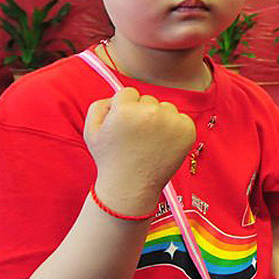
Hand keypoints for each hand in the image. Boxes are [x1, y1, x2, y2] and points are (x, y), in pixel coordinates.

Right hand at [84, 87, 195, 214]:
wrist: (131, 186)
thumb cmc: (110, 158)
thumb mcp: (92, 131)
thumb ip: (100, 105)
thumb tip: (119, 94)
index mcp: (126, 110)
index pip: (128, 92)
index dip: (123, 109)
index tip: (123, 127)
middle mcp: (151, 113)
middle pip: (148, 99)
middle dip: (142, 113)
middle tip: (136, 138)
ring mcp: (172, 122)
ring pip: (165, 107)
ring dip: (159, 119)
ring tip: (149, 142)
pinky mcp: (187, 131)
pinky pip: (181, 118)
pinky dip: (174, 128)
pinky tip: (163, 144)